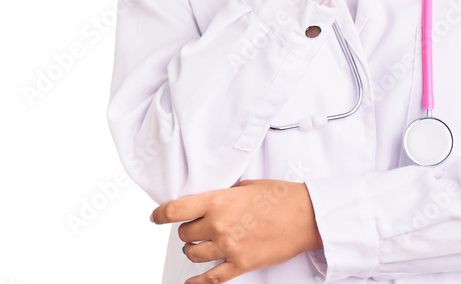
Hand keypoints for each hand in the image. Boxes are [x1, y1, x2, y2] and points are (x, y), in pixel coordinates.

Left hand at [151, 179, 323, 283]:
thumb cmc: (281, 198)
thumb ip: (224, 196)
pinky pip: (211, 279)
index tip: (155, 217)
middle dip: (189, 230)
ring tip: (203, 245)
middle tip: (198, 227)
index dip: (160, 214)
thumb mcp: (247, 186)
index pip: (176, 210)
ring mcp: (228, 246)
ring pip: (193, 254)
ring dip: (195, 250)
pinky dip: (197, 283)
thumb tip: (211, 204)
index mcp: (218, 201)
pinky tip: (190, 283)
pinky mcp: (240, 264)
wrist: (305, 216)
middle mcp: (218, 225)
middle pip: (185, 234)